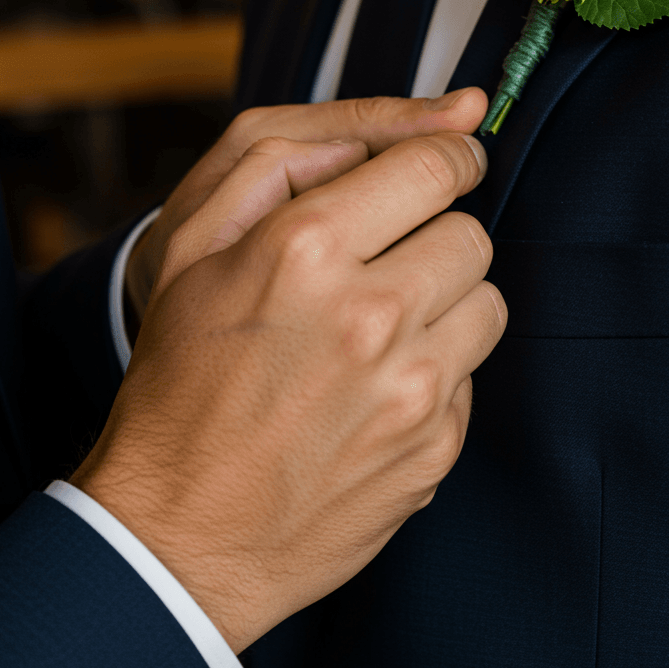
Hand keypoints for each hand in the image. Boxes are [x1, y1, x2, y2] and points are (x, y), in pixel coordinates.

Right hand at [72, 129, 505, 653]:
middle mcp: (370, 315)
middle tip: (388, 263)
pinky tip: (377, 392)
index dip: (448, 156)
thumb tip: (393, 133)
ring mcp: (410, 390)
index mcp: (305, 248)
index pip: (435, 163)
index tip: (441, 168)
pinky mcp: (435, 448)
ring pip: (488, 302)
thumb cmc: (181, 382)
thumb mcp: (195, 248)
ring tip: (384, 329)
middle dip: (435, 235)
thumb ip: (288, 162)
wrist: (180, 534)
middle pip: (470, 233)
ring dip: (447, 304)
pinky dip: (438, 374)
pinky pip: (474, 376)